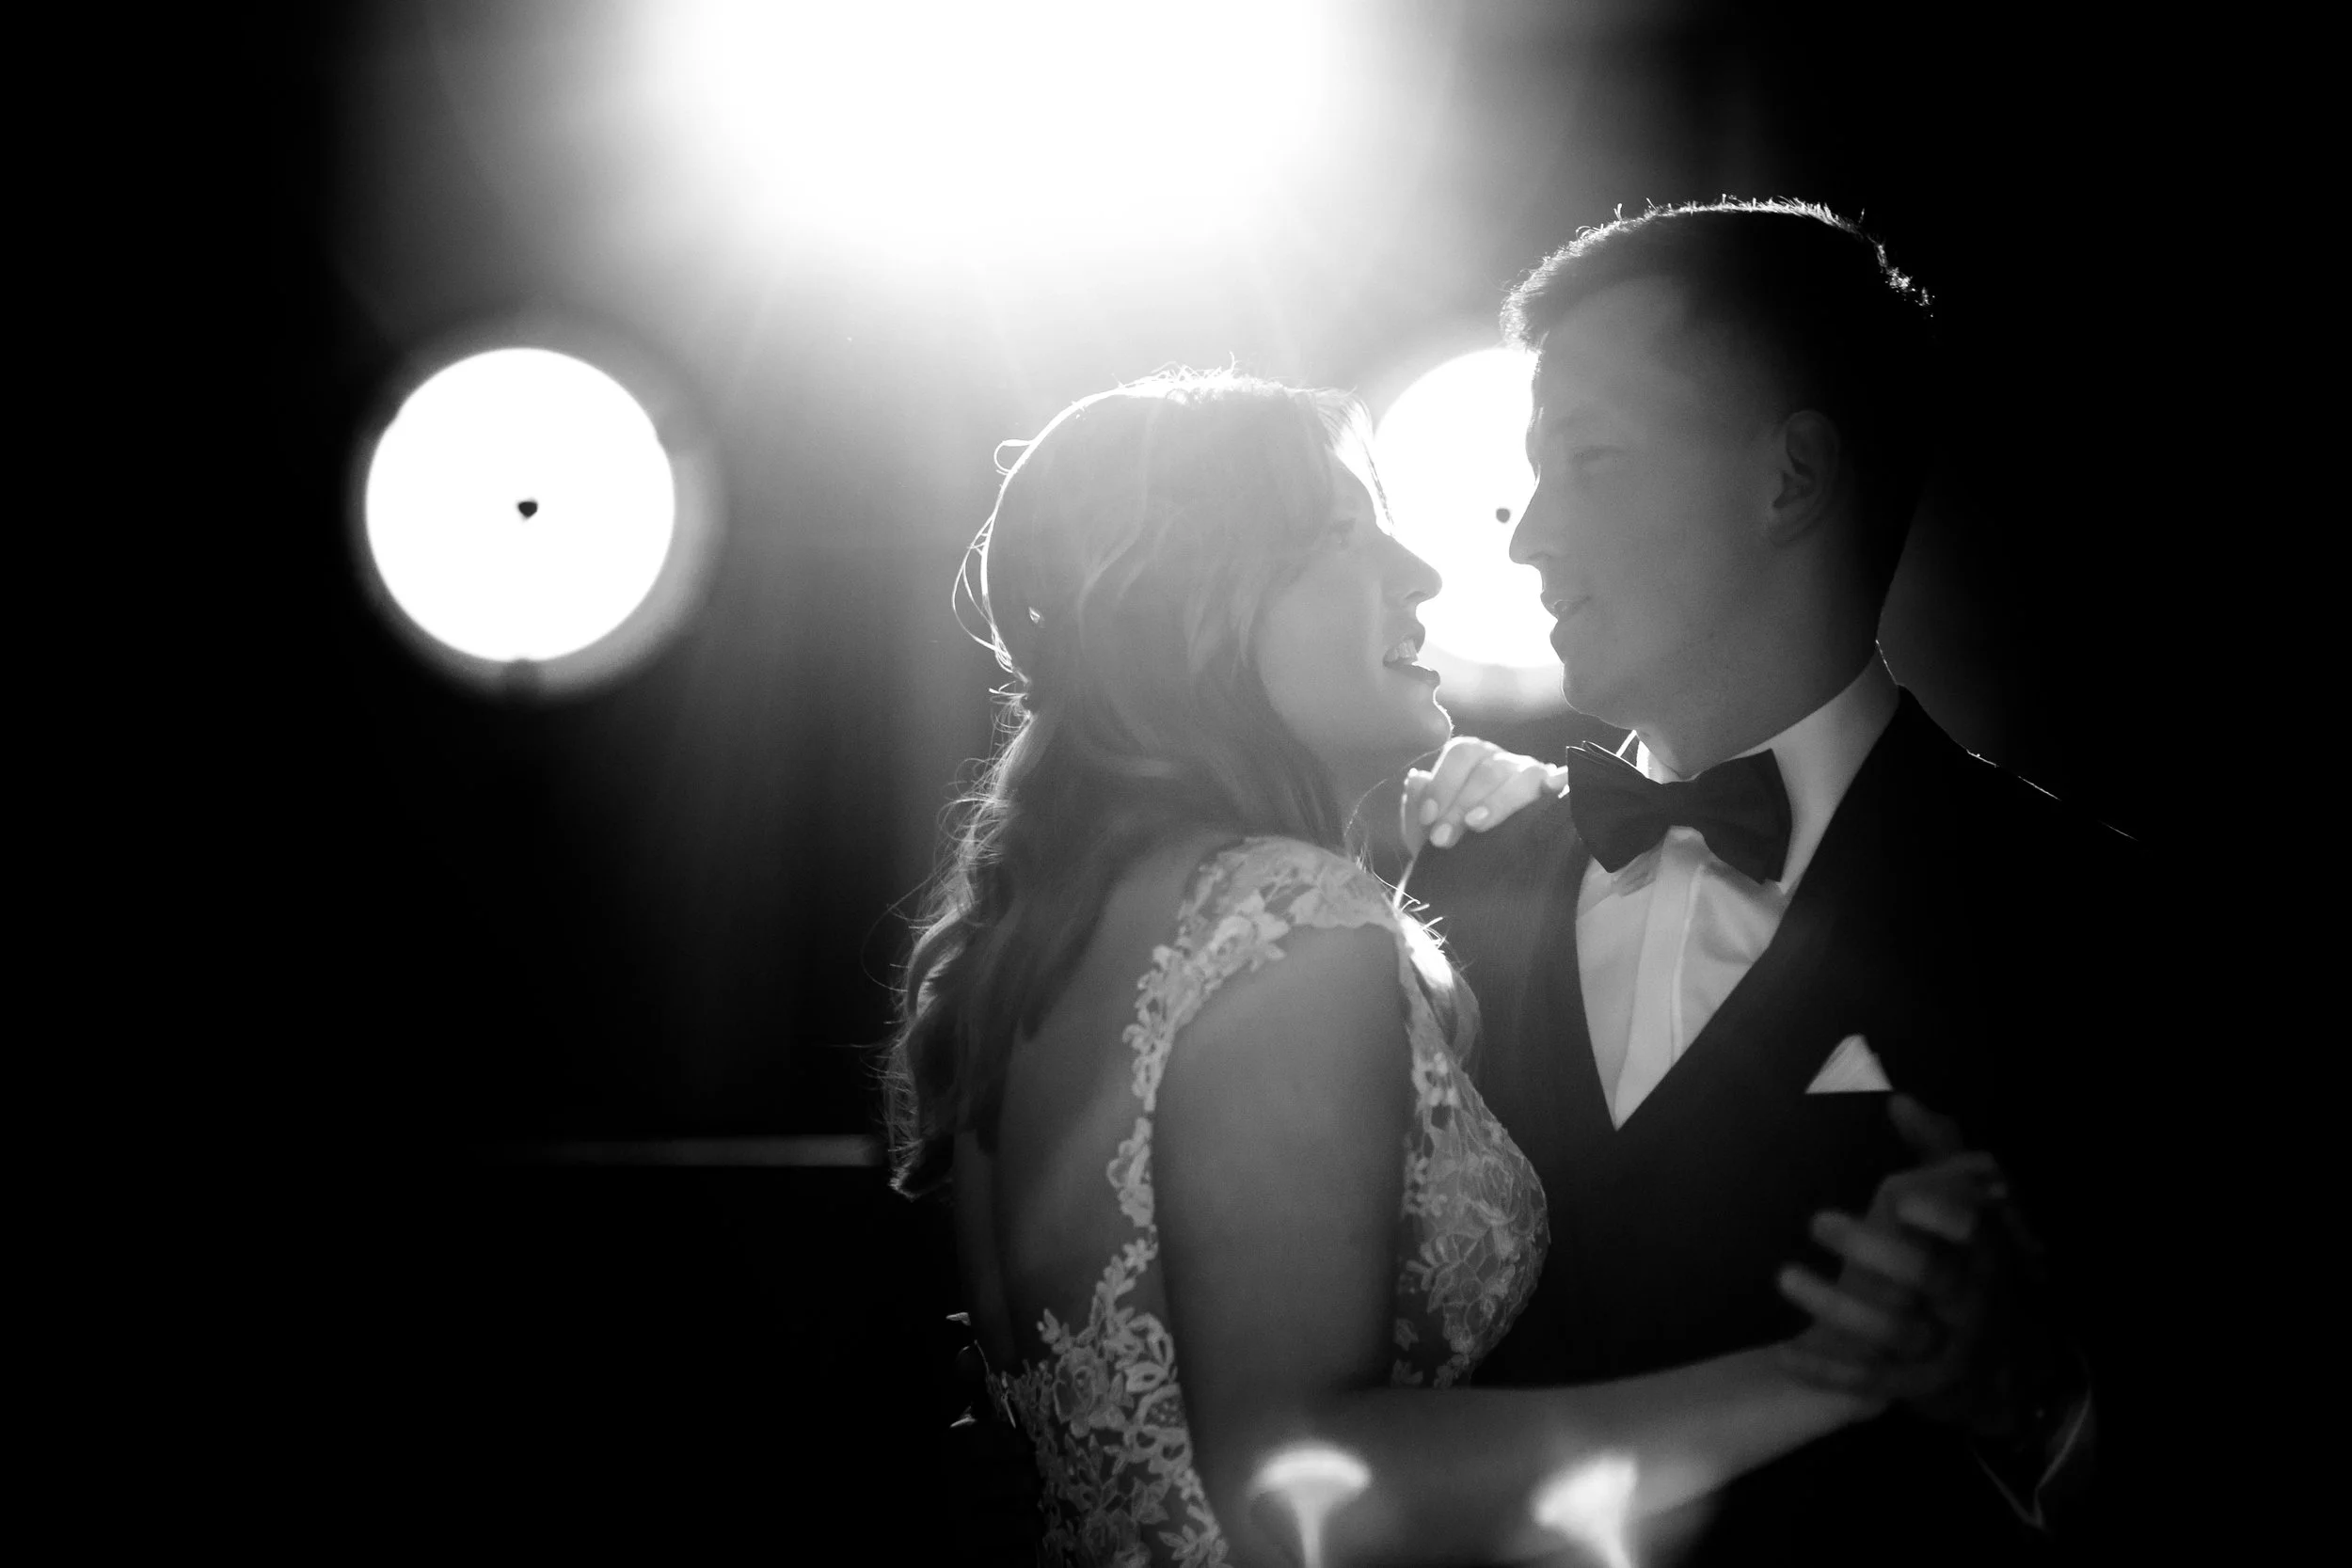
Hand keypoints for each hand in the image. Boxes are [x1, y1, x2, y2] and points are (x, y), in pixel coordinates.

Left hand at [1401, 739, 1565, 853]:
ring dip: (1498, 801)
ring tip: (1477, 825)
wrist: (1489, 882)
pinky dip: (1560, 780)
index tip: (1428, 818)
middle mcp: (1504, 762)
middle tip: (1443, 839)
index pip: (1460, 754)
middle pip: (1487, 769)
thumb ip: (1417, 810)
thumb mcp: (1429, 837)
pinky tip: (1553, 788)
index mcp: (1473, 761)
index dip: (1442, 783)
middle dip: (1460, 804)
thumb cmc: (1458, 849)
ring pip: (1522, 775)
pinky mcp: (1559, 794)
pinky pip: (1563, 780)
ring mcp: (1534, 776)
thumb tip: (1416, 779)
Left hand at [1776, 1096, 2059, 1436]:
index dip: (1943, 1217)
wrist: (1988, 1364)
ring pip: (1893, 1332)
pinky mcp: (1915, 1387)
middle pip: (1927, 1277)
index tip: (1902, 1197)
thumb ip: (1936, 1154)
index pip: (1971, 1232)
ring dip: (1837, 1306)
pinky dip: (1829, 1371)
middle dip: (1876, 1250)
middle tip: (1817, 1219)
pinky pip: (1871, 1383)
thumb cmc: (1961, 1264)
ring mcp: (1944, 1350)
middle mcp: (1968, 1301)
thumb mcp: (1960, 1210)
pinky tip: (1785, 1354)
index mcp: (1981, 1253)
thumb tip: (1901, 1100)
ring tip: (1784, 1275)